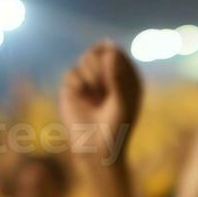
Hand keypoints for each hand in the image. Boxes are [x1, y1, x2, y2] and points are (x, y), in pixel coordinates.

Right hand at [60, 41, 141, 164]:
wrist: (96, 148)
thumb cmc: (116, 128)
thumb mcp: (122, 102)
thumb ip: (117, 76)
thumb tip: (111, 49)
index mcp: (126, 77)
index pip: (118, 52)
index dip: (113, 60)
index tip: (113, 79)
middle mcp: (108, 76)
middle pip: (100, 51)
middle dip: (100, 67)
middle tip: (103, 90)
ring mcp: (90, 80)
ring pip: (85, 57)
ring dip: (91, 75)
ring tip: (95, 96)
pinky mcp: (73, 87)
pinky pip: (72, 71)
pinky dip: (78, 82)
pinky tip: (83, 96)